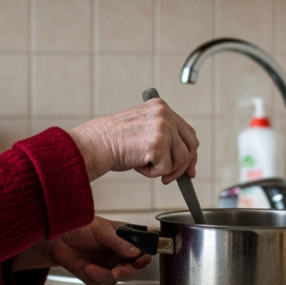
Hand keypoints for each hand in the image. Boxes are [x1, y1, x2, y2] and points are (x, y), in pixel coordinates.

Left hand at [30, 216, 151, 284]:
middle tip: (116, 272)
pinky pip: (97, 283)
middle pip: (133, 271)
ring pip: (114, 280)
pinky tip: (81, 264)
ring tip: (88, 265)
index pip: (142, 253)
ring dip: (102, 274)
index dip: (144, 260)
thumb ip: (118, 242)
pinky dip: (89, 275)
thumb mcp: (101, 230)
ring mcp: (107, 266)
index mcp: (125, 240)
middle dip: (125, 273)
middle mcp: (118, 254)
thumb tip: (136, 252)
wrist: (56, 237)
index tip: (140, 262)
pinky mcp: (94, 275)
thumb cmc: (79, 226)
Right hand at [68, 97, 198, 183]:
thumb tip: (185, 159)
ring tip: (144, 165)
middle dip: (183, 165)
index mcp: (160, 106)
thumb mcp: (142, 129)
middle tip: (170, 177)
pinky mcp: (158, 144)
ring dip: (164, 170)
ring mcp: (162, 128)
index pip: (187, 131)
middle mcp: (164, 114)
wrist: (95, 145)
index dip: (190, 151)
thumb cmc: (113, 141)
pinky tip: (138, 165)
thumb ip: (163, 135)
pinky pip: (166, 168)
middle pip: (190, 145)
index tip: (189, 167)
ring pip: (181, 159)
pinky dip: (152, 173)